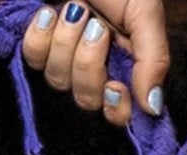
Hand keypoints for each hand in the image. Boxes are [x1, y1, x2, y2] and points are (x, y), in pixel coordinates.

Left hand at [21, 2, 169, 127]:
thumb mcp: (145, 12)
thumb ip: (153, 59)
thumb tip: (153, 109)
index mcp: (126, 66)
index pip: (121, 113)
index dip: (116, 109)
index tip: (115, 87)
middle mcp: (96, 69)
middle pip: (87, 101)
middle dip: (88, 64)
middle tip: (95, 26)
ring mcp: (64, 59)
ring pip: (59, 81)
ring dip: (66, 42)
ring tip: (74, 8)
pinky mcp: (37, 45)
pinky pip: (33, 60)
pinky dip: (40, 36)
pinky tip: (48, 12)